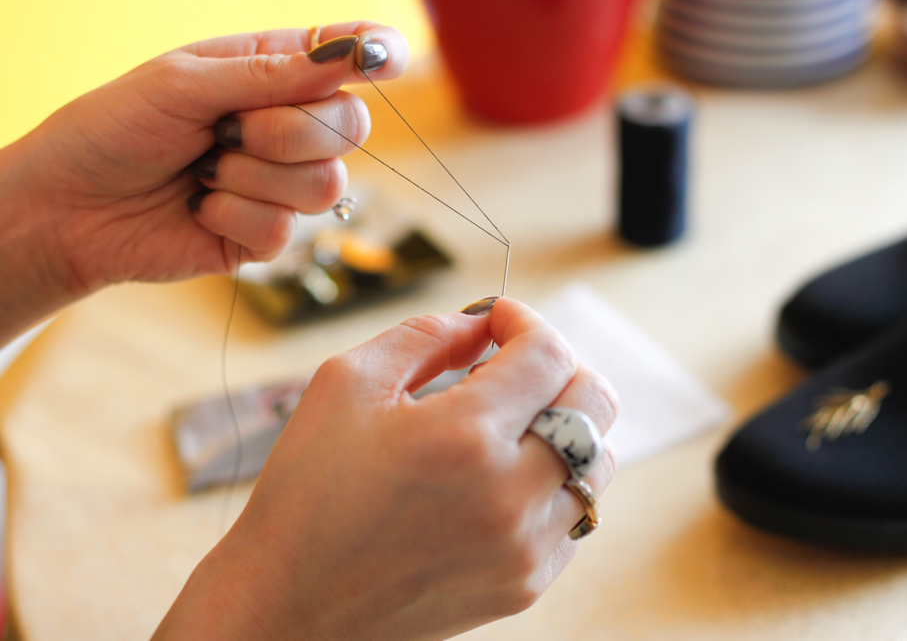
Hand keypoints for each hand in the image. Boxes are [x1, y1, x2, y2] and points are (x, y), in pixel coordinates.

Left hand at [0, 22, 407, 344]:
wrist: (69, 207)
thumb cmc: (114, 129)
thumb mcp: (183, 82)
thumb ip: (269, 73)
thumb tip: (347, 54)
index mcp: (270, 72)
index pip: (346, 58)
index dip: (376, 54)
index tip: (387, 57)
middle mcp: (287, 127)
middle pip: (352, 127)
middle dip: (289, 131)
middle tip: (229, 130)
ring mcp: (281, 185)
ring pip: (327, 184)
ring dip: (253, 177)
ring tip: (204, 171)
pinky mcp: (266, 237)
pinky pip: (287, 229)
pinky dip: (232, 214)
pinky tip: (198, 206)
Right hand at [153, 298, 618, 639]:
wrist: (291, 603)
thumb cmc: (308, 494)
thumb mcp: (346, 386)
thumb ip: (425, 336)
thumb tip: (481, 326)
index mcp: (463, 437)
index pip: (548, 353)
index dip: (524, 320)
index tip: (497, 322)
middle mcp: (510, 495)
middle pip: (595, 400)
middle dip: (557, 364)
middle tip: (509, 365)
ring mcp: (524, 546)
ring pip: (598, 460)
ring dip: (565, 424)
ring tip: (508, 424)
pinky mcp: (525, 583)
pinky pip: (578, 513)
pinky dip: (555, 481)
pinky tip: (504, 477)